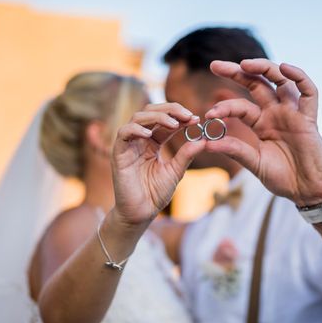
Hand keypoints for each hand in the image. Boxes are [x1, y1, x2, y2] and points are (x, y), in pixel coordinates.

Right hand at [111, 103, 204, 225]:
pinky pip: (123, 133)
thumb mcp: (175, 171)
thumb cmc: (156, 194)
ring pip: (137, 117)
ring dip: (157, 117)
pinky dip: (136, 130)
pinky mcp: (118, 153)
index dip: (180, 116)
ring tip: (174, 124)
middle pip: (151, 111)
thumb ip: (186, 155)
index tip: (196, 118)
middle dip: (170, 110)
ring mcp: (128, 145)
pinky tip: (150, 135)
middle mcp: (140, 140)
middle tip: (187, 115)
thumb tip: (204, 139)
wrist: (141, 213)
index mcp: (153, 142)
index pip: (165, 121)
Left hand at [206, 59, 321, 205]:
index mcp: (262, 123)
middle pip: (257, 83)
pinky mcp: (309, 118)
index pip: (240, 106)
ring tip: (245, 63)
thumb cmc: (284, 178)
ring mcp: (293, 113)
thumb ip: (235, 150)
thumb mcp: (254, 163)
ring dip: (264, 68)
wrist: (309, 191)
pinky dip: (299, 77)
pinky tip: (285, 68)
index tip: (209, 114)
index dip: (224, 106)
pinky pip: (309, 92)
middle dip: (237, 72)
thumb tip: (206, 143)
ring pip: (280, 81)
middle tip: (215, 65)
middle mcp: (276, 113)